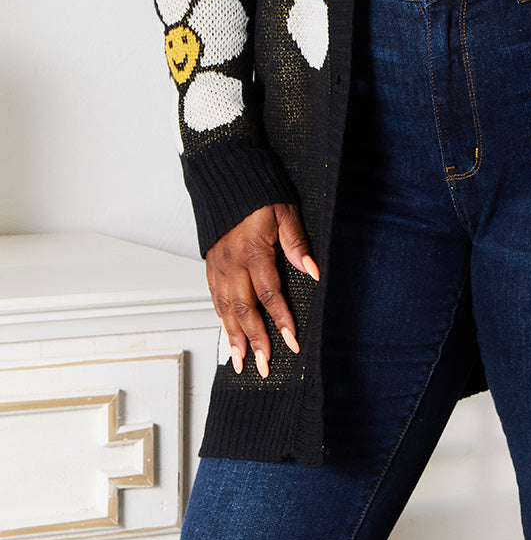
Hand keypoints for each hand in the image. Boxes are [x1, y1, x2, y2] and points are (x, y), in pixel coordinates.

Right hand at [205, 203, 319, 377]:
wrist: (225, 174)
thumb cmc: (257, 193)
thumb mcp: (284, 211)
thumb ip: (296, 243)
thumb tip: (312, 271)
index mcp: (253, 251)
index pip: (269, 293)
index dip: (281, 320)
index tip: (291, 341)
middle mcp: (232, 262)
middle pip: (244, 309)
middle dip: (255, 340)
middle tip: (264, 366)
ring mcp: (218, 265)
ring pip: (225, 308)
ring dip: (234, 337)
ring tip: (241, 362)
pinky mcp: (210, 264)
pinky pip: (214, 297)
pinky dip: (221, 318)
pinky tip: (227, 333)